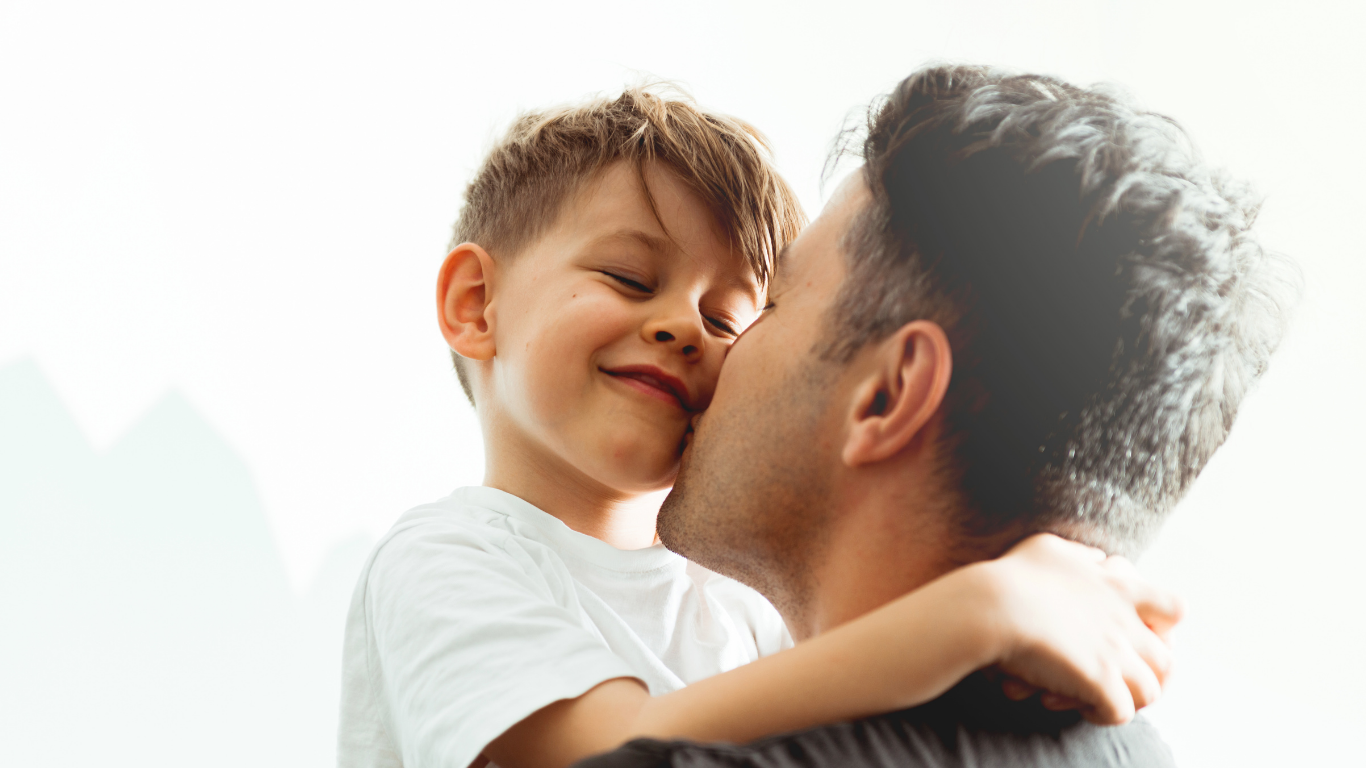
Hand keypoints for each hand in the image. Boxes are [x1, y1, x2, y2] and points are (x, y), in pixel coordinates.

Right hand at [978, 534, 1182, 724]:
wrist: (993, 605)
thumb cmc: (1012, 575)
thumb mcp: (1050, 549)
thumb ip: (1081, 556)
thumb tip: (1096, 559)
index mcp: (1118, 590)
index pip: (1174, 610)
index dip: (1163, 628)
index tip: (1137, 635)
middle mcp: (1126, 623)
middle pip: (1166, 660)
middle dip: (1144, 674)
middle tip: (1111, 678)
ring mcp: (1117, 655)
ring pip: (1149, 692)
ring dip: (1123, 697)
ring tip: (1090, 695)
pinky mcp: (1101, 683)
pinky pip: (1120, 713)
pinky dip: (1099, 714)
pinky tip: (1070, 703)